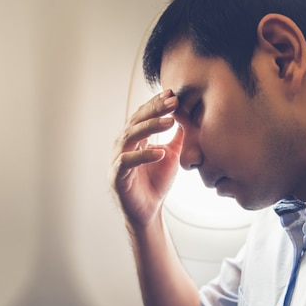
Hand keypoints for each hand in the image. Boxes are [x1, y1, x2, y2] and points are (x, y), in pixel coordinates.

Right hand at [110, 89, 182, 227]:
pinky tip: (160, 152)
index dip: (156, 104)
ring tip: (169, 122)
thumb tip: (187, 118)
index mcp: (134, 138)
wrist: (149, 210)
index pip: (143, 115)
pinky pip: (128, 161)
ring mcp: (118, 159)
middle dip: (155, 110)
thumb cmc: (156, 182)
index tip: (173, 95)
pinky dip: (143, 156)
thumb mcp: (171, 155)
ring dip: (150, 127)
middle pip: (136, 121)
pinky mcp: (117, 176)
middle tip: (173, 102)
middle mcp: (123, 145)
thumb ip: (177, 138)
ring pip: (130, 136)